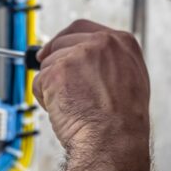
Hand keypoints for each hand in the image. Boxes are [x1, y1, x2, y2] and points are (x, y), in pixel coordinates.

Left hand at [32, 19, 150, 159]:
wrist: (115, 142)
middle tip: (60, 87)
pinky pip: (39, 82)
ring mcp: (78, 55)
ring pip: (49, 64)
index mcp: (122, 43)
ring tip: (74, 105)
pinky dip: (44, 98)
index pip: (82, 29)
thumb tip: (87, 61)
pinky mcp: (57, 71)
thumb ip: (110, 63)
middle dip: (56, 63)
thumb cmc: (124, 122)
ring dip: (53, 85)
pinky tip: (64, 111)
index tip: (55, 49)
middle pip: (61, 42)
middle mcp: (101, 43)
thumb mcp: (131, 80)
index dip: (65, 40)